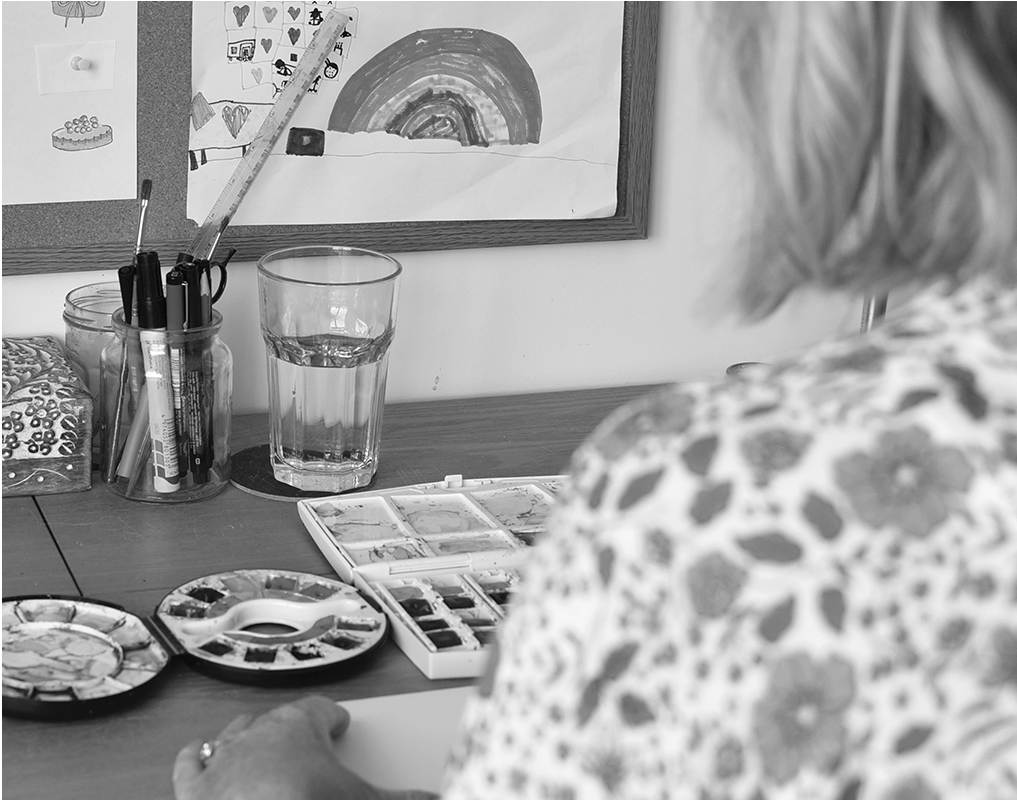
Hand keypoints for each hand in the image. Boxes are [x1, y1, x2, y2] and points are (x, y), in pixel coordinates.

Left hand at [173, 695, 436, 799]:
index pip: (321, 709)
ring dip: (247, 739)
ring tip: (260, 746)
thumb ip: (404, 797)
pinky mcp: (193, 788)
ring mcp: (222, 760)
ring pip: (233, 734)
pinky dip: (198, 760)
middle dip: (292, 728)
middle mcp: (257, 734)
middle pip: (278, 719)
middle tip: (308, 742)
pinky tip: (200, 758)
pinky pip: (192, 762)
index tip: (339, 722)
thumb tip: (437, 797)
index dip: (333, 717)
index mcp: (298, 726)